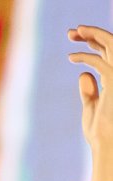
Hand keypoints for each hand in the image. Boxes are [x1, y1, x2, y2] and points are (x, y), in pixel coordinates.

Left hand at [69, 25, 112, 180]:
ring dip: (93, 35)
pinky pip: (101, 62)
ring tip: (74, 32)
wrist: (106, 146)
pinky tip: (71, 58)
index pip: (106, 52)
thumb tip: (83, 75)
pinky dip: (86, 57)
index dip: (92, 42)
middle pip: (109, 44)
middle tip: (72, 32)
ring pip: (111, 45)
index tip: (74, 41)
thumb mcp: (91, 107)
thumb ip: (89, 91)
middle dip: (91, 34)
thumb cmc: (99, 133)